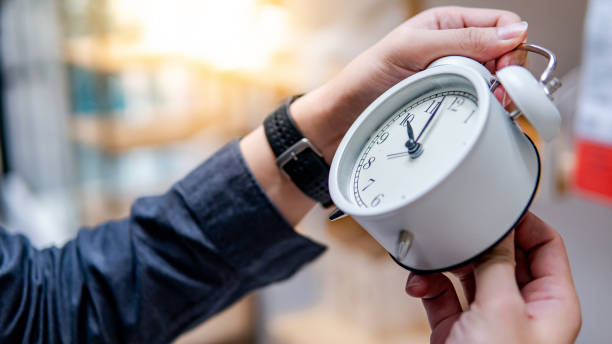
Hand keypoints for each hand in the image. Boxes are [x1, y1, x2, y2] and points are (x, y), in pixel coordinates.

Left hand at [241, 6, 527, 224]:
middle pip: (507, 56)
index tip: (504, 71)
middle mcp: (455, 51)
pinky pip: (480, 107)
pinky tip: (478, 120)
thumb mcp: (410, 49)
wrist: (340, 122)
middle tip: (497, 97)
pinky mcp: (449, 108)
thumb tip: (515, 32)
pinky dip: (485, 113)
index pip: (503, 25)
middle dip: (509, 75)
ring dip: (499, 97)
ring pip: (497, 84)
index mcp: (447, 26)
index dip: (512, 46)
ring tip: (486, 110)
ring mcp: (453, 81)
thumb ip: (461, 39)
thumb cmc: (365, 79)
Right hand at [405, 212, 580, 343]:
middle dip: (476, 244)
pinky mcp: (457, 329)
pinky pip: (443, 295)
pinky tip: (419, 283)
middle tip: (456, 230)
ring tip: (432, 258)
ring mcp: (487, 318)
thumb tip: (496, 230)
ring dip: (446, 264)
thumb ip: (498, 265)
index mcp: (550, 303)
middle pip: (503, 257)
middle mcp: (521, 308)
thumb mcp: (502, 310)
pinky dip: (429, 285)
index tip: (497, 205)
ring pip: (469, 274)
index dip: (523, 223)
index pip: (546, 246)